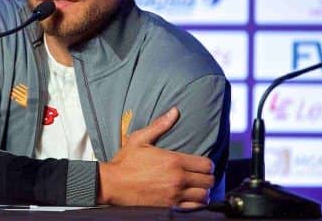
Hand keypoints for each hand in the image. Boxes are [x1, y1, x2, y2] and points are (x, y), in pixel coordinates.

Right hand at [97, 107, 214, 207]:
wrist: (113, 184)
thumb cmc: (125, 161)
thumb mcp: (139, 138)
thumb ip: (160, 125)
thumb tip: (175, 111)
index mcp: (174, 160)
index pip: (206, 165)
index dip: (207, 165)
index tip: (201, 165)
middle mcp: (178, 178)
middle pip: (208, 181)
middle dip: (206, 178)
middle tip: (200, 177)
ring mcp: (175, 195)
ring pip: (204, 196)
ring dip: (202, 192)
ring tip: (196, 189)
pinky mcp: (170, 208)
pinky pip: (194, 209)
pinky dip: (196, 205)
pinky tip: (190, 200)